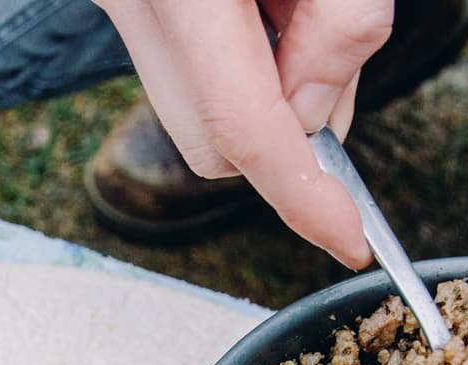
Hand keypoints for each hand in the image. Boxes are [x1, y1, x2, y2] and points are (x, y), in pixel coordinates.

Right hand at [93, 0, 393, 267]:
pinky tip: (263, 3)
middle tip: (336, 68)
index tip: (347, 238)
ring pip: (198, 110)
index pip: (239, 128)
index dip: (301, 197)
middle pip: (211, 143)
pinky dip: (240, 58)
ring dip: (267, 89)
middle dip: (286, 140)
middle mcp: (133, 2)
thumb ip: (341, 24)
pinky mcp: (128, 0)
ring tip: (296, 7)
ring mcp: (120, 3)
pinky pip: (187, 65)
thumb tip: (315, 114)